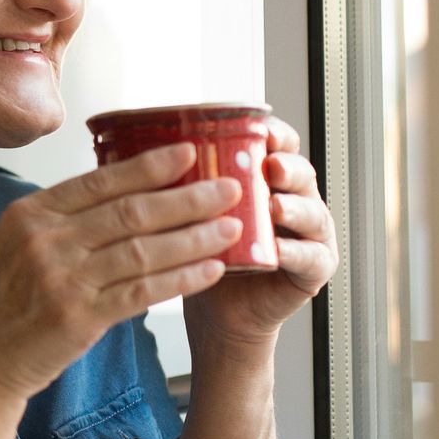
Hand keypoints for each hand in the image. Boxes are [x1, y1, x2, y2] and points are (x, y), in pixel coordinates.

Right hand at [0, 142, 243, 401]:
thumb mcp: (15, 245)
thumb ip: (61, 222)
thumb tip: (122, 196)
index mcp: (30, 214)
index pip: (100, 180)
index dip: (150, 166)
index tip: (190, 153)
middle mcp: (45, 240)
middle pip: (130, 211)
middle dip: (188, 198)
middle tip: (229, 189)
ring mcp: (62, 279)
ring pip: (144, 249)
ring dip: (195, 237)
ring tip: (233, 228)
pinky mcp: (79, 317)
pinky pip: (143, 291)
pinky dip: (182, 278)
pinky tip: (210, 270)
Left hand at [184, 115, 339, 351]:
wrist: (213, 310)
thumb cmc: (197, 253)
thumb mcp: (186, 211)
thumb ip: (177, 180)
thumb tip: (126, 145)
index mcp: (262, 178)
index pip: (277, 144)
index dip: (272, 134)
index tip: (257, 128)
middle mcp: (290, 199)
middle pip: (300, 172)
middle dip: (287, 166)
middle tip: (269, 167)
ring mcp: (307, 234)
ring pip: (312, 212)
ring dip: (295, 208)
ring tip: (274, 207)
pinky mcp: (311, 270)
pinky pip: (311, 258)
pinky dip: (297, 253)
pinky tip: (278, 250)